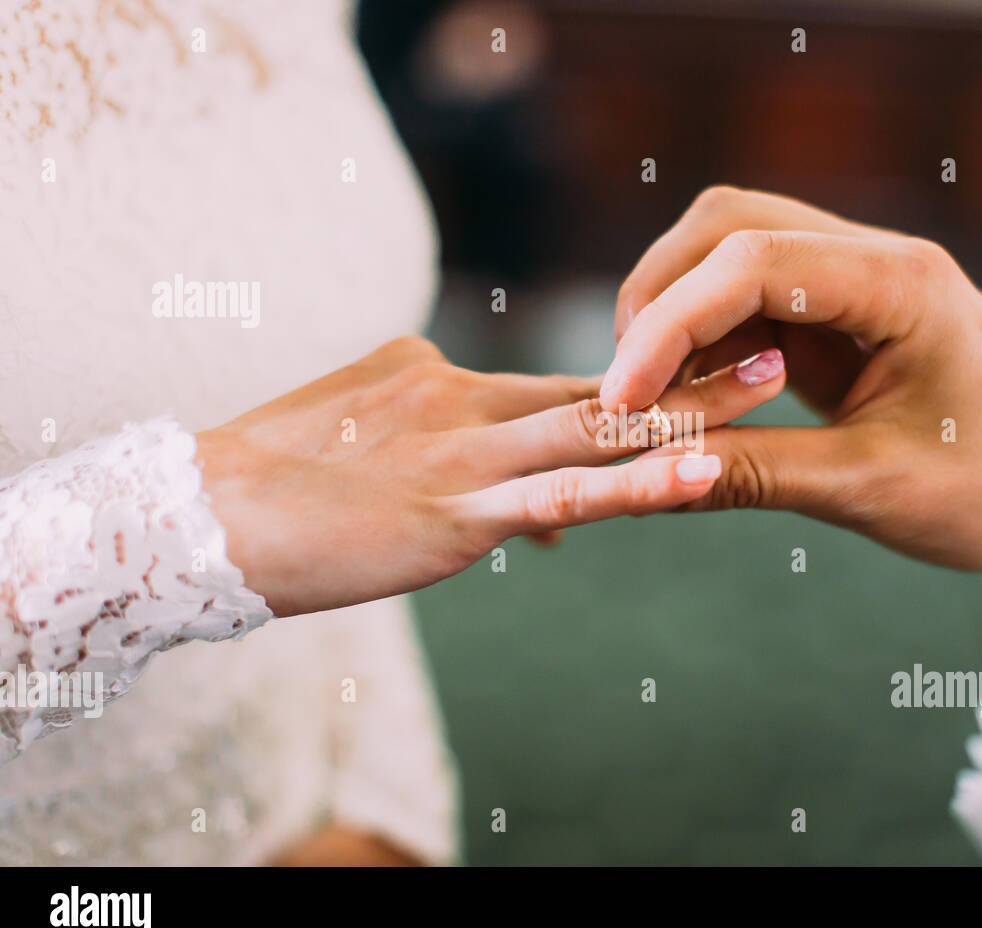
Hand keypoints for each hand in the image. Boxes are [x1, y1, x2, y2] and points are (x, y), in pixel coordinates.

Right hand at [196, 335, 784, 615]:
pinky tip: (702, 477)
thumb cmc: (277, 487)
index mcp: (442, 377)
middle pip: (601, 385)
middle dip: (693, 368)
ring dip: (689, 410)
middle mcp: (463, 398)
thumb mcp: (370, 449)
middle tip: (779, 339)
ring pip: (597, 428)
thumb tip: (547, 530)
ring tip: (772, 386)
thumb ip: (457, 467)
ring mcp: (463, 454)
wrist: (197, 518)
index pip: (562, 382)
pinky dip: (636, 487)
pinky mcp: (452, 513)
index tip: (713, 356)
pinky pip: (561, 497)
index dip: (644, 373)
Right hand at [604, 187, 981, 611]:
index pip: (752, 263)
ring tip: (653, 397)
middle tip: (627, 388)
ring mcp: (861, 280)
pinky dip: (707, 339)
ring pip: (733, 252)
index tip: (623, 396)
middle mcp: (879, 259)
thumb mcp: (869, 489)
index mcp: (902, 284)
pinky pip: (752, 301)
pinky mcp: (845, 313)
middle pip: (730, 225)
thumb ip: (754, 473)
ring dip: (678, 314)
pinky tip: (695, 397)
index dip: (668, 324)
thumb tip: (645, 477)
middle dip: (660, 299)